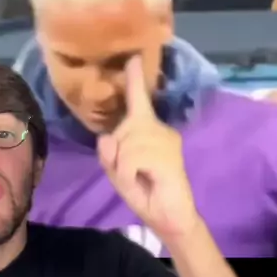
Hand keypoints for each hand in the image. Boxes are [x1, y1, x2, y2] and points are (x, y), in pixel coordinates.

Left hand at [97, 56, 198, 242]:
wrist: (170, 218)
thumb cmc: (146, 193)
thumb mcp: (117, 173)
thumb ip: (108, 155)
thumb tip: (105, 138)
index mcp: (148, 130)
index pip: (139, 101)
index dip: (135, 79)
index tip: (132, 58)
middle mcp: (160, 129)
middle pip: (124, 128)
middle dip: (118, 154)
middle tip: (132, 174)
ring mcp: (166, 140)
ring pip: (126, 142)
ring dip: (123, 166)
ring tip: (138, 178)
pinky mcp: (168, 153)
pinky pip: (131, 156)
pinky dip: (129, 172)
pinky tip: (143, 180)